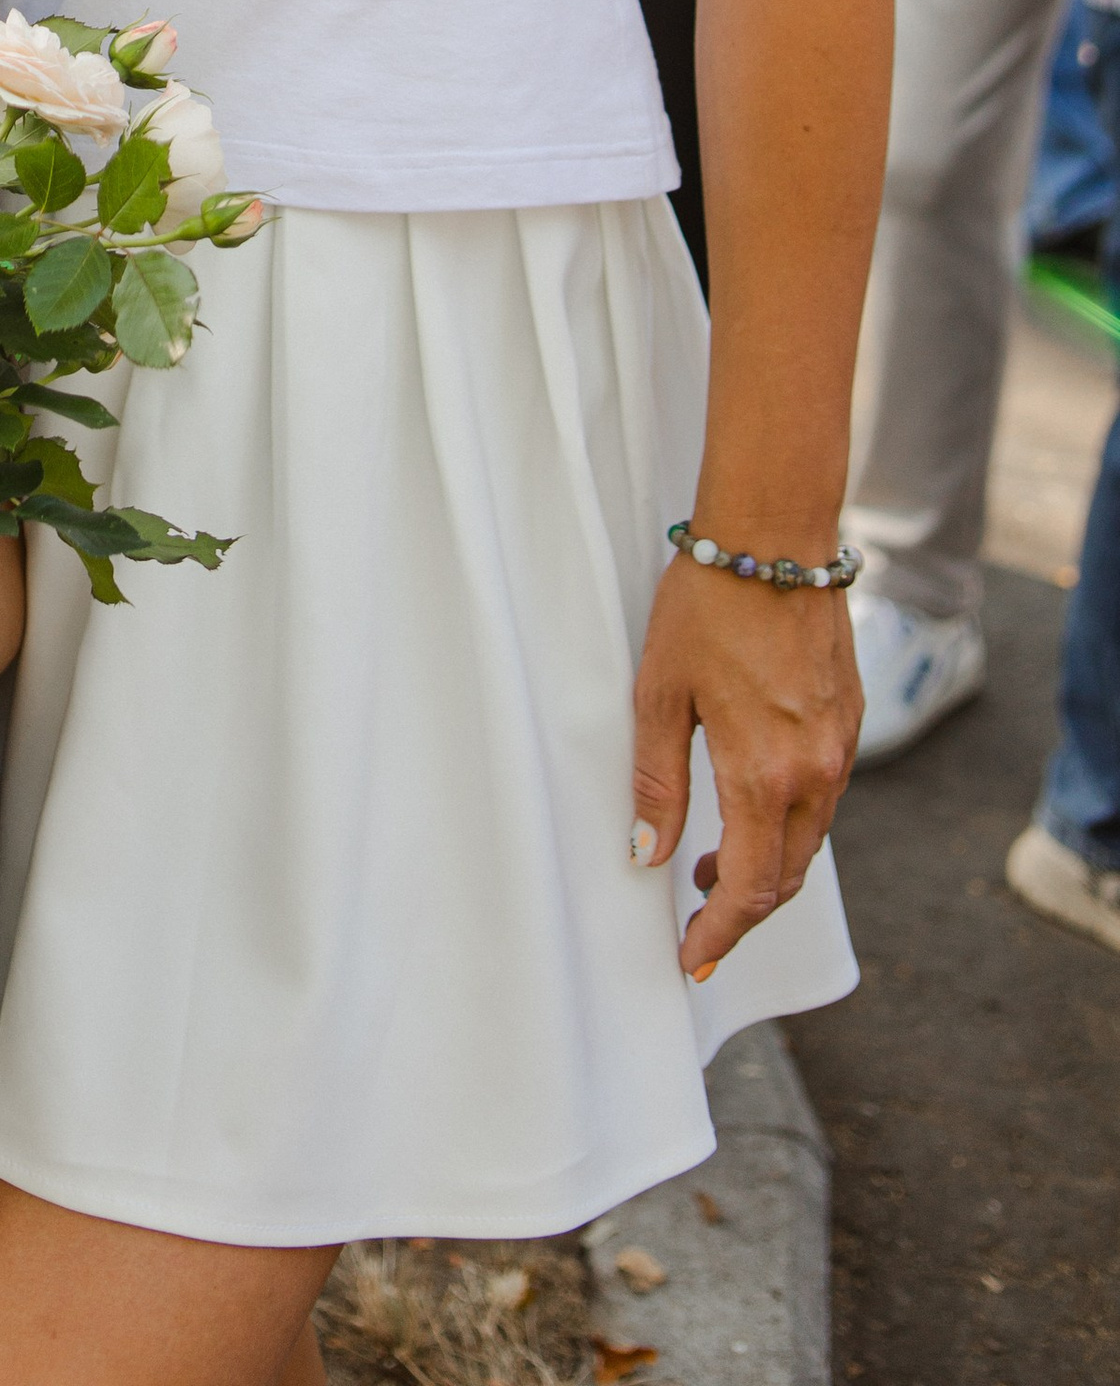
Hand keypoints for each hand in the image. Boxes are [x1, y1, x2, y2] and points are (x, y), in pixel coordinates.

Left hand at [631, 551, 858, 979]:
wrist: (773, 536)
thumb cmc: (705, 607)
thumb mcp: (660, 693)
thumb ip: (656, 781)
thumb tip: (647, 855)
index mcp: (765, 773)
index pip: (752, 888)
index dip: (721, 934)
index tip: (693, 959)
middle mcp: (816, 771)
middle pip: (788, 876)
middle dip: (744, 911)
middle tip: (697, 921)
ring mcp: (840, 747)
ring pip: (810, 839)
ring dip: (768, 866)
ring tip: (713, 868)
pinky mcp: (848, 721)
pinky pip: (823, 797)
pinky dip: (788, 823)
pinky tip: (750, 807)